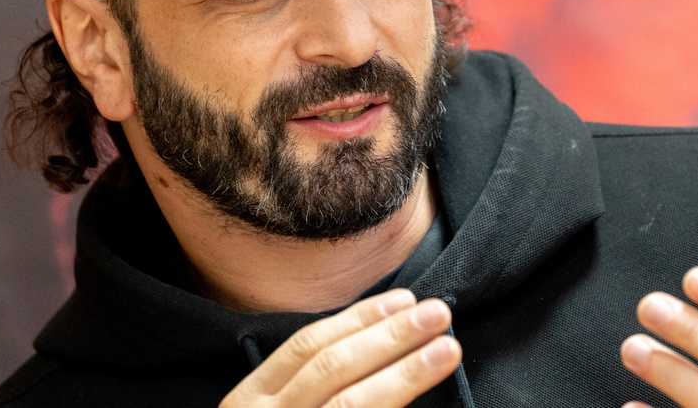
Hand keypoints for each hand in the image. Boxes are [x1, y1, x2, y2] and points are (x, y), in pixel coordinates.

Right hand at [220, 288, 461, 407]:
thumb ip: (311, 387)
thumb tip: (374, 344)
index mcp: (250, 402)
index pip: (308, 347)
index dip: (359, 319)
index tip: (403, 300)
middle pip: (334, 370)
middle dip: (390, 338)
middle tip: (438, 314)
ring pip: (352, 406)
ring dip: (403, 373)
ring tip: (446, 348)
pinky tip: (425, 401)